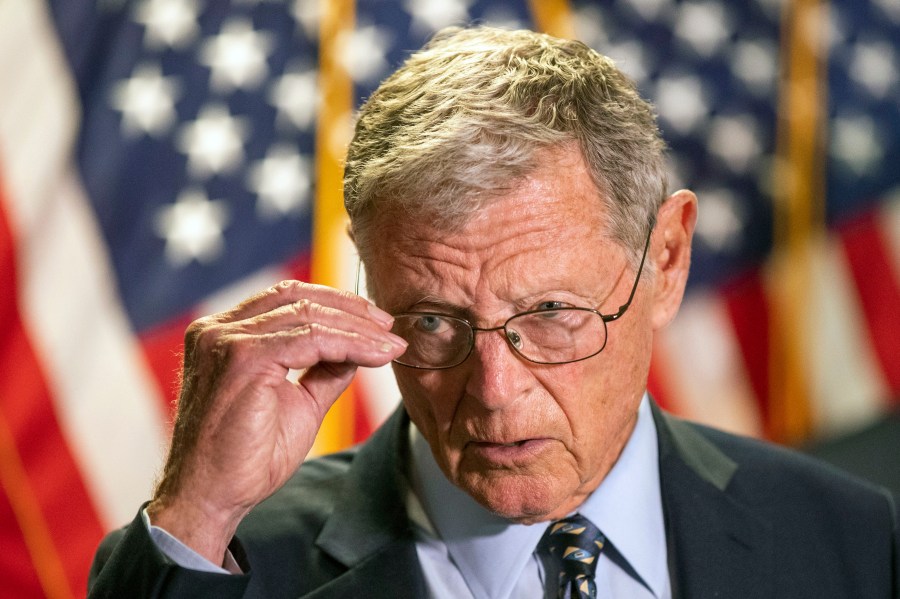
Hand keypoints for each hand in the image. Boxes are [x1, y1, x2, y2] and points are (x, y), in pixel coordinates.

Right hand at [146, 281, 405, 563]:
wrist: (211, 497)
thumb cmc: (246, 456)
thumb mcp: (298, 402)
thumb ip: (325, 370)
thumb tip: (360, 347)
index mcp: (225, 333)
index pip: (287, 298)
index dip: (337, 304)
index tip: (377, 324)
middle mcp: (219, 328)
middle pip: (298, 298)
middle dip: (352, 310)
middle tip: (390, 329)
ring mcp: (226, 340)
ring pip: (308, 317)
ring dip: (358, 330)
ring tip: (390, 345)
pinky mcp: (242, 358)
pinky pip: (310, 339)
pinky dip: (349, 344)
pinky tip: (375, 356)